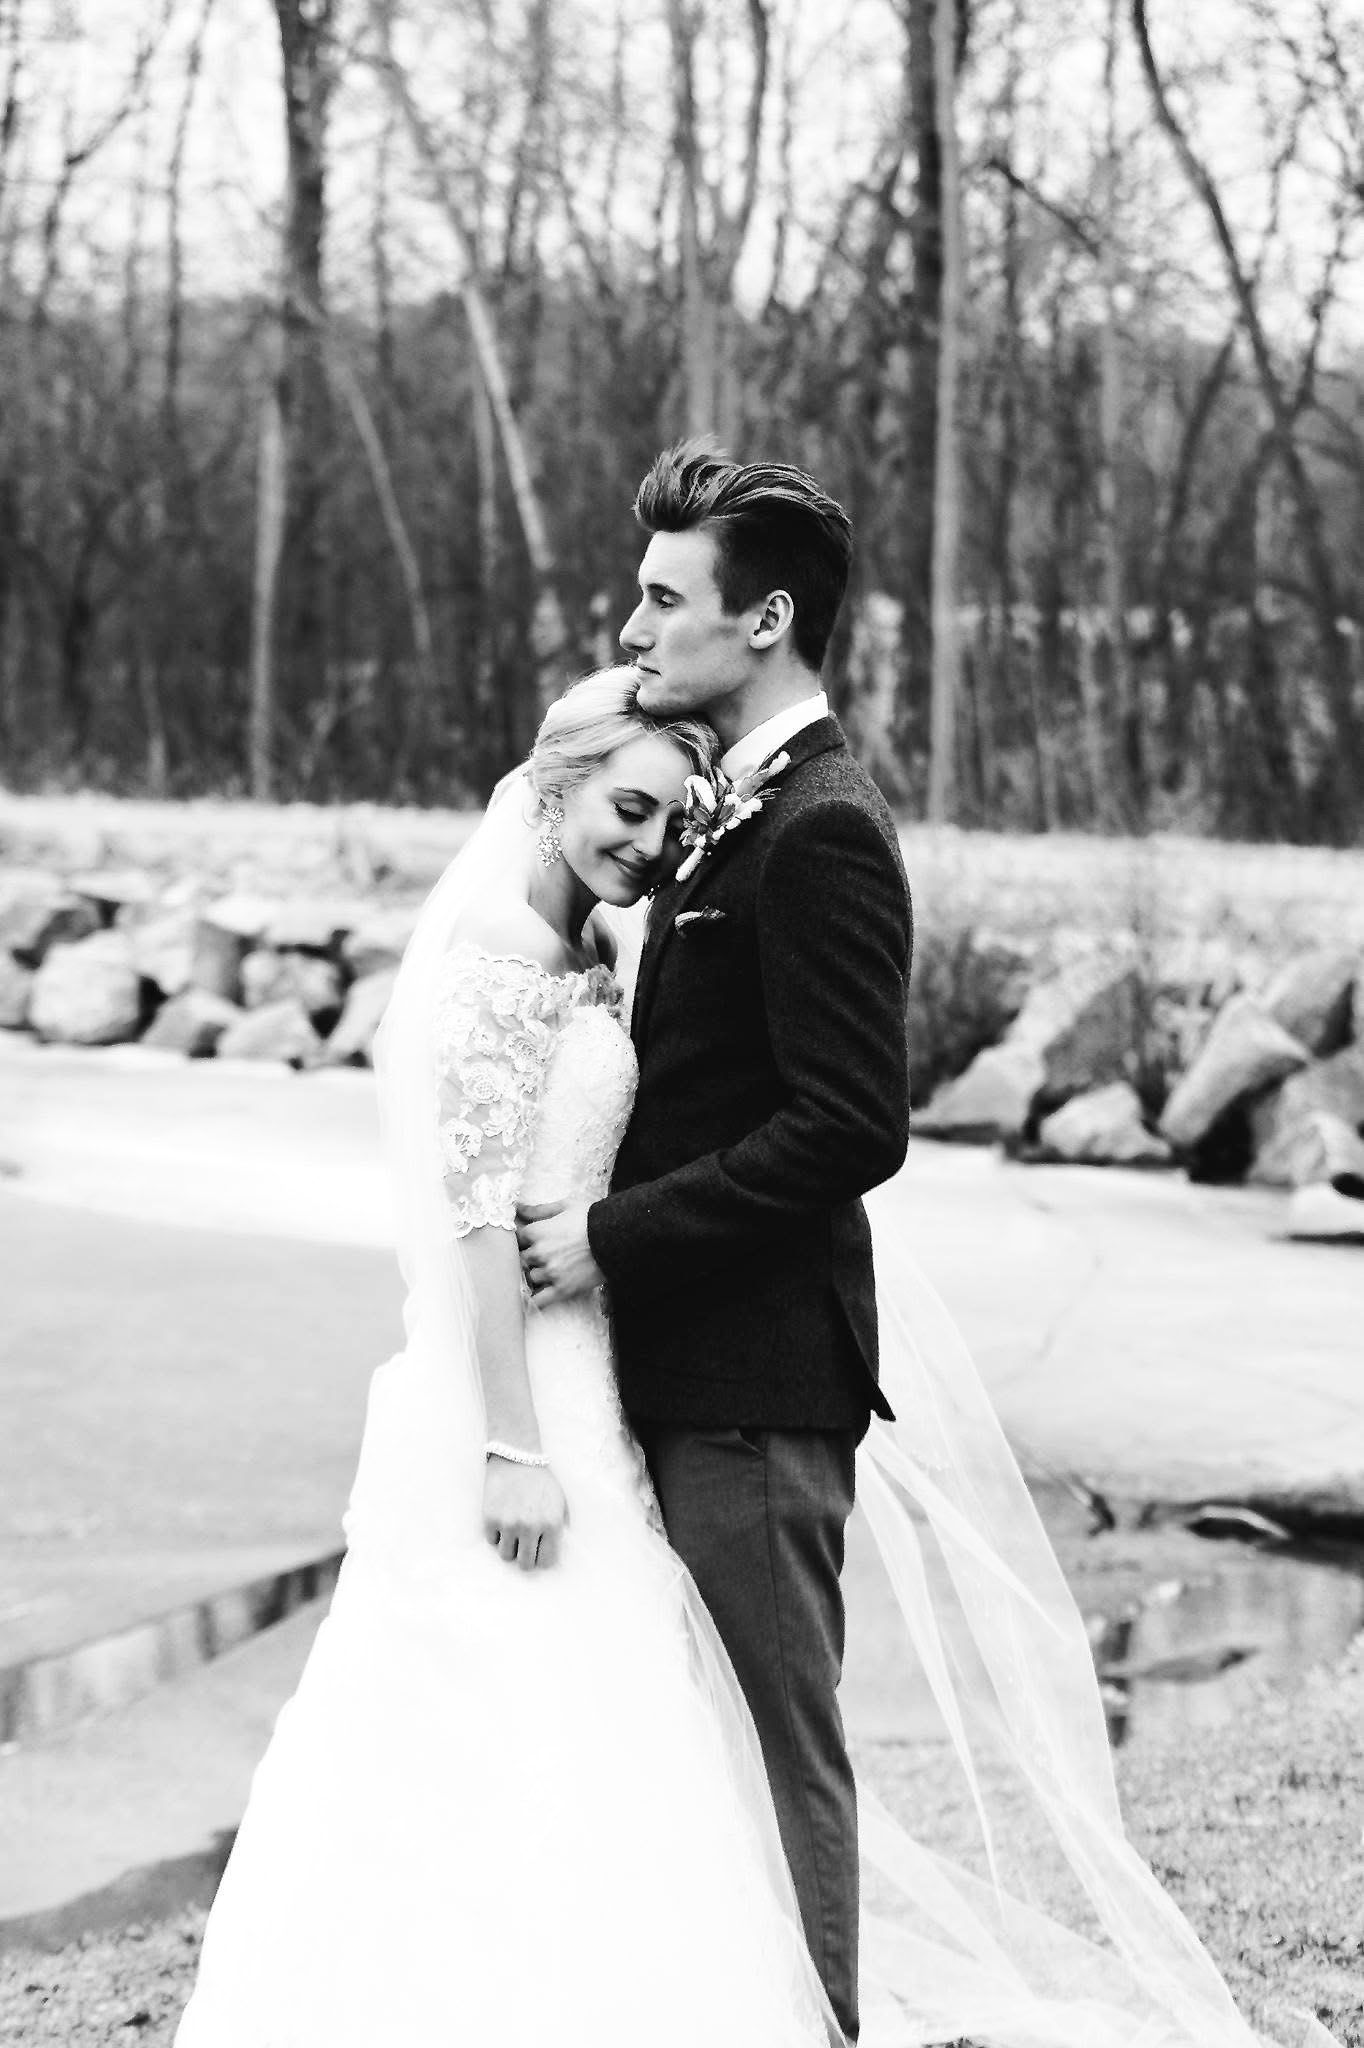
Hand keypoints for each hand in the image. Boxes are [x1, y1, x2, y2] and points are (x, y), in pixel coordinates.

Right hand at [483, 1456, 567, 1570]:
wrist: (516, 1457)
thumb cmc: (540, 1481)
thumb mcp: (560, 1502)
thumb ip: (560, 1527)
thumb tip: (554, 1550)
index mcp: (552, 1524)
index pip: (547, 1561)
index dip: (542, 1558)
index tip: (539, 1551)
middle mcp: (531, 1527)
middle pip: (525, 1564)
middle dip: (525, 1557)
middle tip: (524, 1545)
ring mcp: (509, 1524)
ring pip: (506, 1556)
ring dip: (509, 1545)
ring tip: (513, 1528)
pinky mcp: (490, 1519)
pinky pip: (492, 1541)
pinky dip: (496, 1533)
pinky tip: (502, 1517)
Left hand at [515, 1199, 604, 1307]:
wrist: (617, 1237)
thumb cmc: (592, 1218)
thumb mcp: (565, 1206)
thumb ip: (539, 1209)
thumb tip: (518, 1208)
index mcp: (537, 1232)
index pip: (517, 1240)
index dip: (524, 1240)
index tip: (532, 1241)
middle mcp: (539, 1253)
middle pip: (522, 1260)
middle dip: (531, 1257)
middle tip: (544, 1255)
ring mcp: (550, 1272)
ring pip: (531, 1278)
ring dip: (538, 1274)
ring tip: (552, 1269)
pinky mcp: (563, 1289)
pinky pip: (540, 1300)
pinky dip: (537, 1299)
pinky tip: (541, 1294)